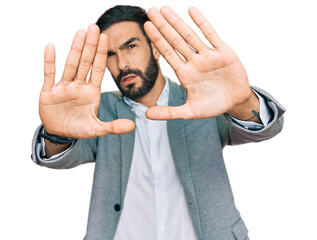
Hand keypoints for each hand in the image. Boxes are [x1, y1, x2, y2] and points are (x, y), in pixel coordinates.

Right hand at [39, 24, 134, 138]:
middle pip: (85, 63)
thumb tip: (132, 126)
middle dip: (90, 46)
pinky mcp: (49, 92)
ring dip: (74, 49)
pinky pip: (49, 74)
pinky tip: (51, 47)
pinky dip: (50, 62)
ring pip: (70, 65)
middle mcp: (78, 86)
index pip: (98, 69)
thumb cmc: (79, 128)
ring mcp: (64, 87)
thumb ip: (114, 127)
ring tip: (80, 33)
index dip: (101, 54)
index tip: (105, 37)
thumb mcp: (97, 129)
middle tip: (94, 27)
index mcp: (91, 92)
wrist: (60, 133)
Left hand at [144, 7, 257, 119]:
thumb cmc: (212, 106)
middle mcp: (193, 61)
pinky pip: (211, 35)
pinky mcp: (223, 52)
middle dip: (163, 26)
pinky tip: (191, 11)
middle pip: (175, 41)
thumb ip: (169, 112)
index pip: (168, 53)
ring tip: (165, 9)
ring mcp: (207, 55)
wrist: (235, 102)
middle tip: (151, 11)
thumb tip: (146, 114)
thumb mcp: (189, 111)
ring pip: (190, 35)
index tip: (146, 26)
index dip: (157, 40)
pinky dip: (202, 23)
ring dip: (178, 22)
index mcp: (185, 73)